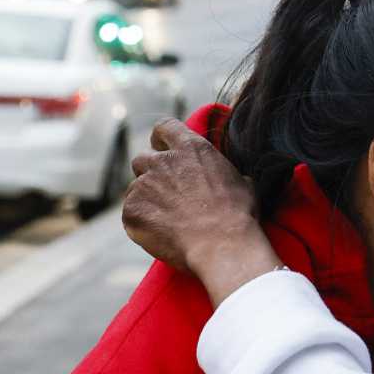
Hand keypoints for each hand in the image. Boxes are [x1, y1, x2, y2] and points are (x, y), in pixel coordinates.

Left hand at [125, 119, 283, 306]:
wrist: (222, 246)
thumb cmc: (237, 215)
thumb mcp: (242, 182)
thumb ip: (222, 172)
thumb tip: (227, 177)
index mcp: (191, 148)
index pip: (164, 127)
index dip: (162, 139)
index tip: (164, 150)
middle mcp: (162, 161)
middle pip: (143, 158)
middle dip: (150, 172)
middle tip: (166, 193)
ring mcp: (143, 185)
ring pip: (136, 188)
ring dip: (147, 199)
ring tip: (168, 220)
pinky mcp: (132, 210)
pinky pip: (131, 212)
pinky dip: (142, 221)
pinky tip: (161, 233)